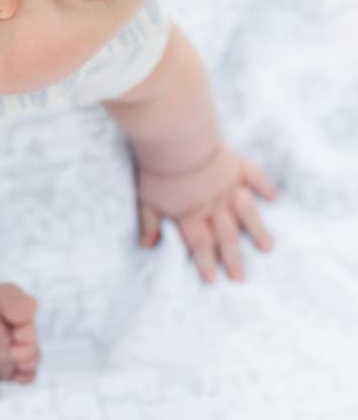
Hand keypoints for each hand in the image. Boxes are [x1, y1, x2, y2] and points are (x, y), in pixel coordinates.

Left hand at [135, 143, 276, 282]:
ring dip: (256, 231)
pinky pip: (254, 176)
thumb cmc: (156, 170)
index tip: (213, 280)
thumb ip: (149, 224)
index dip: (205, 262)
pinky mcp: (236, 164)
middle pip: (225, 236)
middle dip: (232, 259)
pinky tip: (273, 197)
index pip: (200, 244)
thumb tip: (147, 247)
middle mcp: (214, 205)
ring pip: (246, 213)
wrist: (175, 139)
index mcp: (191, 214)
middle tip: (240, 278)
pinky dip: (265, 186)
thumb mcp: (146, 200)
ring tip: (267, 248)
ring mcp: (228, 185)